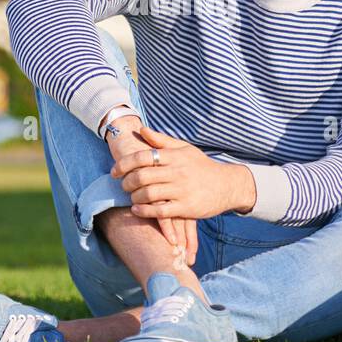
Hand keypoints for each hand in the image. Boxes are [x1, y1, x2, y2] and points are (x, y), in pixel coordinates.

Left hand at [111, 126, 255, 221]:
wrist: (227, 185)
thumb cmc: (202, 166)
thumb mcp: (184, 149)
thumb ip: (161, 141)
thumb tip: (141, 130)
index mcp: (175, 156)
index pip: (143, 156)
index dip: (124, 163)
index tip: (114, 170)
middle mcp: (178, 172)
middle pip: (142, 176)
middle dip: (127, 182)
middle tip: (123, 185)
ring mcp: (182, 191)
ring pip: (148, 194)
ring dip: (134, 197)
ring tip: (132, 197)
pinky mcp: (186, 208)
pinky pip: (159, 211)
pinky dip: (144, 211)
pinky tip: (137, 210)